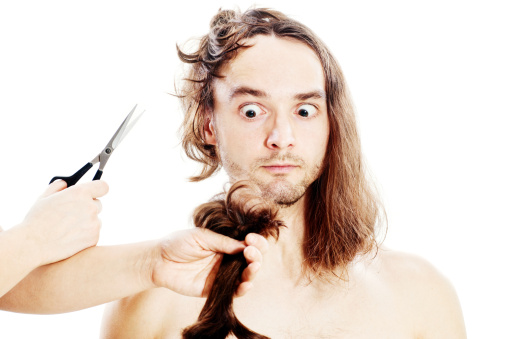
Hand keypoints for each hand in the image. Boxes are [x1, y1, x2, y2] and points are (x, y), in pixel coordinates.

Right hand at [21, 180, 108, 265]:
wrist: (33, 244)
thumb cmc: (37, 220)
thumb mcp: (44, 197)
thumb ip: (58, 187)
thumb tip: (65, 183)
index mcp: (80, 193)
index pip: (103, 186)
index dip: (98, 189)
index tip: (94, 193)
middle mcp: (90, 207)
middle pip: (98, 204)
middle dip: (88, 207)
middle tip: (72, 214)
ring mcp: (94, 223)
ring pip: (96, 220)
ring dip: (87, 222)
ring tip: (68, 228)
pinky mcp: (94, 238)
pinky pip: (94, 234)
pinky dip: (85, 236)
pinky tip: (70, 238)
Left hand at [151, 228, 267, 297]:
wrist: (159, 261)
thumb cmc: (178, 243)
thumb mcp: (201, 237)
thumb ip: (223, 242)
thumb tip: (245, 245)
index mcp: (226, 244)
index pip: (248, 243)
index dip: (255, 241)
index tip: (251, 238)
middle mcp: (228, 259)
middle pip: (252, 260)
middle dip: (256, 255)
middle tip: (250, 251)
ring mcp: (224, 275)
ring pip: (246, 276)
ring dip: (253, 271)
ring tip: (253, 266)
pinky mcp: (216, 290)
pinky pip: (234, 292)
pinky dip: (243, 289)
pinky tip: (246, 283)